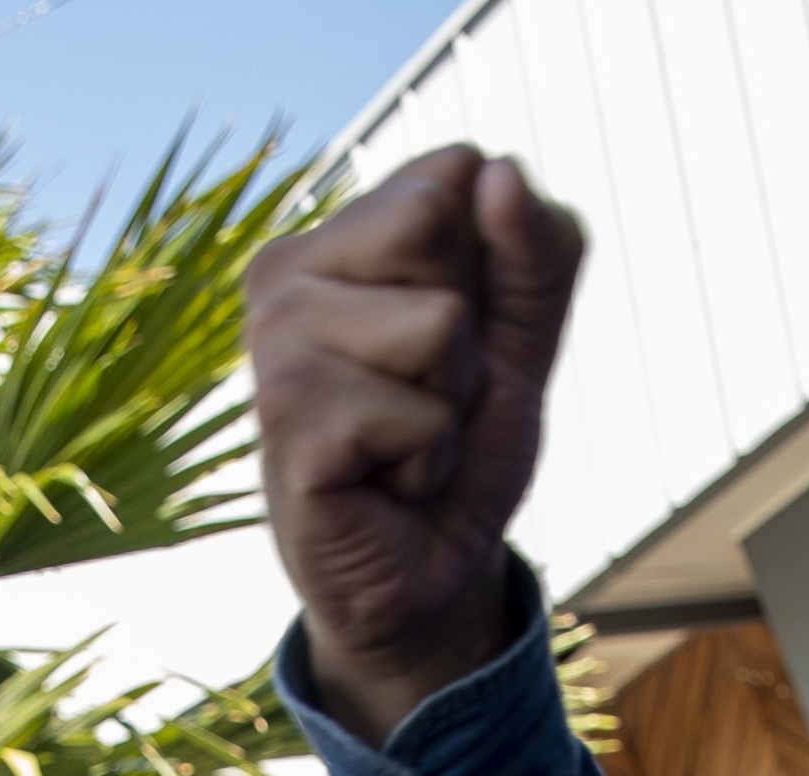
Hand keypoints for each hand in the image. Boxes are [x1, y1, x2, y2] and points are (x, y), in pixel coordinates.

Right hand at [245, 145, 584, 744]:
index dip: (491, 266)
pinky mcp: (283, 421)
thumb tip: (496, 170)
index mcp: (336, 235)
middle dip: (470, 333)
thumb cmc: (463, 444)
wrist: (430, 572)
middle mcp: (284, 276)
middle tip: (429, 397)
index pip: (453, 173)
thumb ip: (535, 247)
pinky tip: (383, 484)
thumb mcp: (523, 334)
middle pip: (438, 230)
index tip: (457, 340)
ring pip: (436, 324)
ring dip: (448, 406)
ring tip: (403, 445)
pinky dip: (428, 461)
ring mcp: (273, 347)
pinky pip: (415, 413)